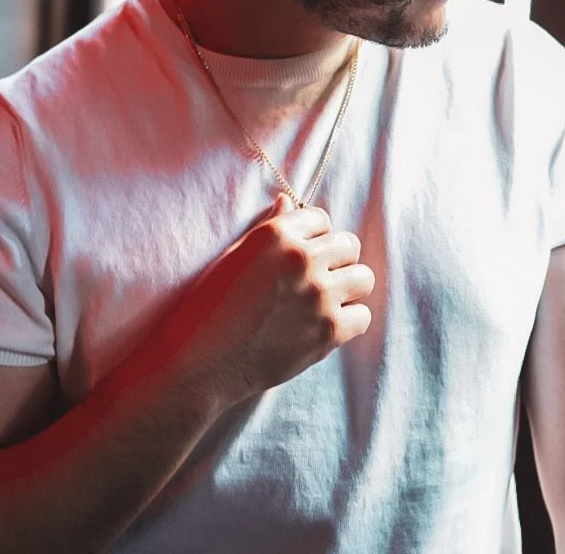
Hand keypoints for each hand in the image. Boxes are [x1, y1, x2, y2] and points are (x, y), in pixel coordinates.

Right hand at [169, 196, 374, 408]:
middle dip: (336, 259)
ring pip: (364, 278)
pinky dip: (349, 322)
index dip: (315, 236)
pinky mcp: (328, 331)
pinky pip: (362, 316)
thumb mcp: (235, 256)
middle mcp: (303, 258)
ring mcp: (319, 294)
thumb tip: (288, 202)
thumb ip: (269, 227)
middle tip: (317, 279)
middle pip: (349, 246)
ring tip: (328, 301)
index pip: (322, 219)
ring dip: (349, 288)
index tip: (305, 254)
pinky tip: (326, 326)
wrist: (200, 362)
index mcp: (278, 234)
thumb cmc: (210, 306)